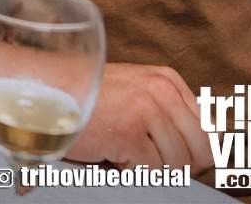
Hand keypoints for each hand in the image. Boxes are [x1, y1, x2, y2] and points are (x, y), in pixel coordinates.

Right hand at [67, 63, 212, 173]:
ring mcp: (146, 110)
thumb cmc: (85, 96)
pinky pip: (151, 171)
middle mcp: (162, 91)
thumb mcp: (133, 90)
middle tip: (150, 163)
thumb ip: (165, 109)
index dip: (195, 153)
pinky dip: (131, 171)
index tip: (176, 160)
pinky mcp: (129, 132)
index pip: (208, 129)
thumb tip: (201, 149)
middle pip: (201, 150)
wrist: (42, 90)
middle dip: (180, 166)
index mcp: (167, 80)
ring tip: (123, 152)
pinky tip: (111, 155)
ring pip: (177, 165)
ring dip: (151, 169)